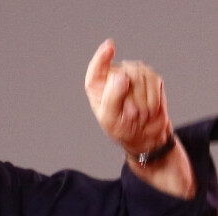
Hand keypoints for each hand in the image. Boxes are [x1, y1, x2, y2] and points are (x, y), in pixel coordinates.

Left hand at [85, 39, 171, 155]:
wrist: (144, 135)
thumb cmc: (121, 128)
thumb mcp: (111, 119)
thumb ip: (112, 98)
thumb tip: (121, 75)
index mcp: (98, 87)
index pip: (96, 69)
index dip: (102, 57)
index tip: (109, 47)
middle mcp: (114, 76)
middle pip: (124, 74)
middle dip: (130, 98)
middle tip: (130, 115)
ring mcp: (134, 73)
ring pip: (141, 77)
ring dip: (142, 101)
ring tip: (139, 114)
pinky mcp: (151, 77)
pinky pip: (154, 81)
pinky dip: (153, 99)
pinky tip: (149, 110)